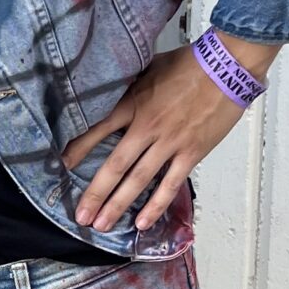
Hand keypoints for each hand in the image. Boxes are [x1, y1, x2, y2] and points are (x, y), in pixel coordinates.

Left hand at [63, 34, 276, 233]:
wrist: (226, 66)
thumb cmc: (190, 63)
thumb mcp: (150, 67)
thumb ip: (131, 85)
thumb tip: (113, 90)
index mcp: (133, 103)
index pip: (97, 130)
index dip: (78, 150)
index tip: (62, 167)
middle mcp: (146, 127)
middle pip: (115, 165)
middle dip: (95, 193)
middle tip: (81, 215)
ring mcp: (169, 143)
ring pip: (138, 180)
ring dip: (118, 204)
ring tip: (102, 225)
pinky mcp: (191, 152)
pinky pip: (170, 184)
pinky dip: (155, 205)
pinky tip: (142, 222)